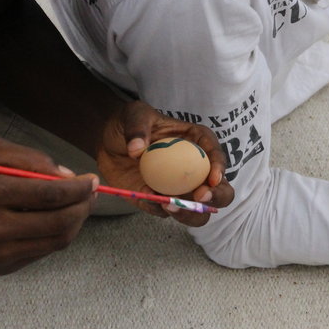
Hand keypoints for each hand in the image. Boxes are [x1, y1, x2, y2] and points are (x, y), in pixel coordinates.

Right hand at [0, 138, 96, 273]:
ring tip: (78, 207)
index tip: (92, 180)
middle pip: (60, 222)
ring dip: (76, 223)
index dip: (79, 188)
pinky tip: (55, 220)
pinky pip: (41, 252)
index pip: (51, 194)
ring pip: (56, 241)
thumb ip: (30, 159)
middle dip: (84, 207)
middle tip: (91, 194)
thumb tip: (68, 176)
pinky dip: (56, 235)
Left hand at [96, 101, 233, 226]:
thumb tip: (136, 150)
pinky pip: (165, 211)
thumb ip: (137, 128)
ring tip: (171, 206)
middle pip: (220, 190)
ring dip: (190, 213)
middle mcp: (194, 169)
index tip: (212, 179)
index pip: (215, 155)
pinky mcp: (160, 201)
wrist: (108, 139)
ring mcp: (179, 188)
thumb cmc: (129, 122)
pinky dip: (159, 208)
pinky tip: (146, 196)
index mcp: (196, 142)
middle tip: (199, 197)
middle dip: (216, 197)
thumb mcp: (135, 115)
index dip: (219, 168)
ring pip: (198, 211)